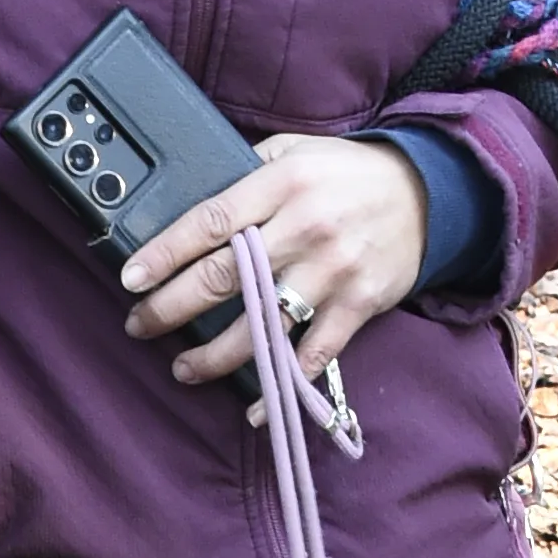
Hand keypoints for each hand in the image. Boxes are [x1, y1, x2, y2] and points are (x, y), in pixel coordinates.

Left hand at [120, 131, 430, 384]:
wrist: (426, 194)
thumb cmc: (347, 174)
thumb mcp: (295, 150)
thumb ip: (246, 172)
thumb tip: (189, 198)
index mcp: (281, 184)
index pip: (209, 222)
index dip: (164, 254)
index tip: (130, 279)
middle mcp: (305, 227)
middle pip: (225, 277)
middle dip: (172, 308)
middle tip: (141, 325)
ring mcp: (333, 270)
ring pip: (262, 325)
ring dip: (214, 356)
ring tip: (183, 367)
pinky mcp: (359, 304)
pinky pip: (314, 356)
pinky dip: (281, 385)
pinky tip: (254, 406)